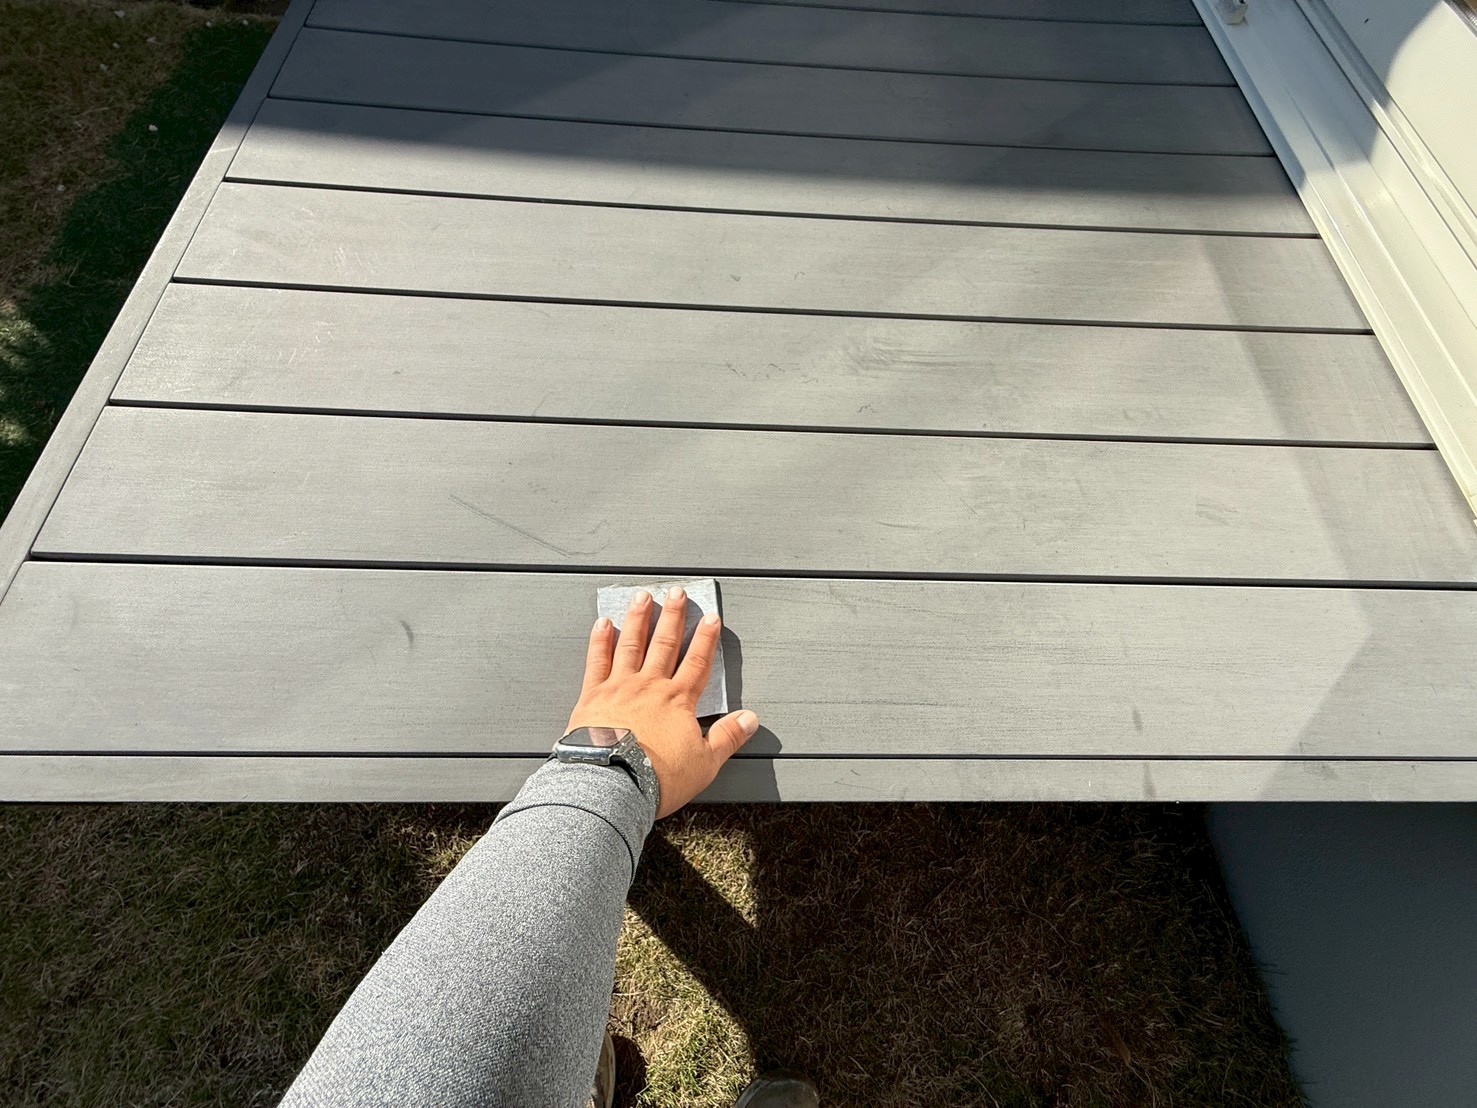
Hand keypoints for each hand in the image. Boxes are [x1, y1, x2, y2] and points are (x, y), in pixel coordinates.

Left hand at [567, 586, 758, 817]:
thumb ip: (727, 737)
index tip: (710, 618)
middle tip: (676, 592)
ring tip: (642, 597)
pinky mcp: (592, 696)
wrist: (611, 783)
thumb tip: (750, 719)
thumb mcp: (704, 762)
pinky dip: (600, 640)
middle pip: (664, 643)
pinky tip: (603, 624)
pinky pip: (597, 660)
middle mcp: (650, 686)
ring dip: (638, 618)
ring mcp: (619, 687)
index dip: (706, 638)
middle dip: (672, 616)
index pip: (697, 662)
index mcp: (678, 701)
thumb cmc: (656, 777)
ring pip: (631, 643)